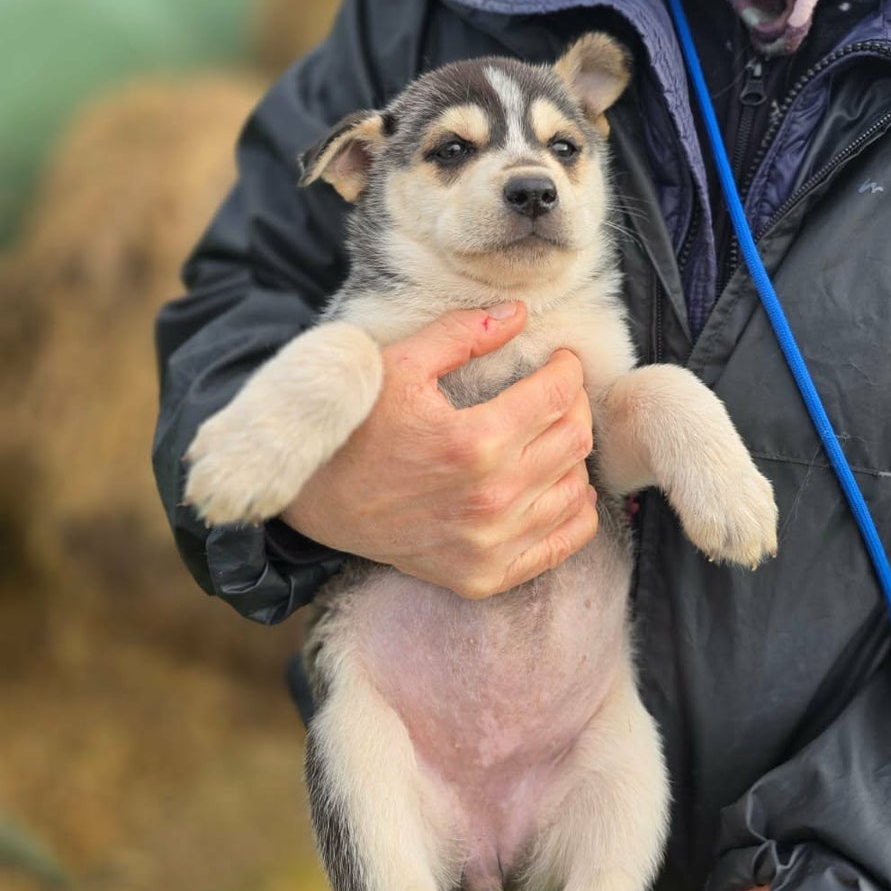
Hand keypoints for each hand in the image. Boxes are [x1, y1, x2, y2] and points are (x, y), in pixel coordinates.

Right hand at [280, 301, 597, 596]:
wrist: (314, 498)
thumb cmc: (355, 427)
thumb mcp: (399, 364)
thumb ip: (462, 333)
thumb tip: (519, 313)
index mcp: (473, 441)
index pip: (557, 397)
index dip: (568, 370)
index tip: (561, 360)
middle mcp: (489, 499)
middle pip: (574, 441)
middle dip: (575, 405)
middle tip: (558, 391)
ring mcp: (489, 545)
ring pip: (576, 491)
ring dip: (574, 456)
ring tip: (551, 434)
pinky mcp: (484, 576)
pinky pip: (562, 544)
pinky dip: (575, 512)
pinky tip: (558, 486)